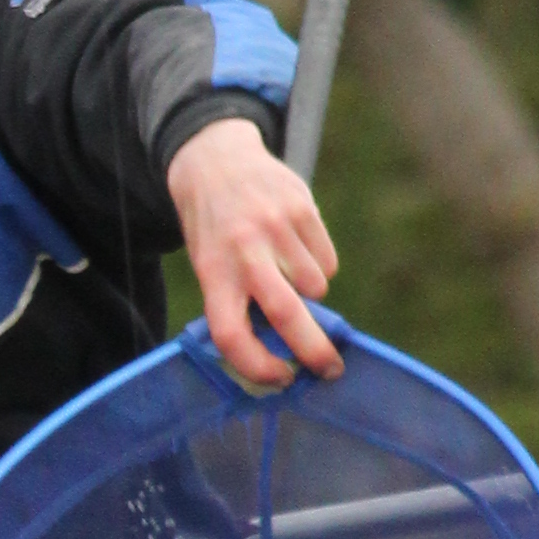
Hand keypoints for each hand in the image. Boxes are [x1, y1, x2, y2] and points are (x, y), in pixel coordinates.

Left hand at [167, 117, 341, 395]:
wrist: (215, 159)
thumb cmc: (214, 230)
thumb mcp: (209, 266)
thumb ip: (238, 302)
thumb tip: (283, 351)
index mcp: (212, 272)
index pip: (230, 333)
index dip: (256, 365)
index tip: (280, 378)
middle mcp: (244, 251)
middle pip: (286, 314)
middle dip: (314, 350)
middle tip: (330, 369)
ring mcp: (276, 228)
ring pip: (315, 287)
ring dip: (310, 293)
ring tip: (286, 269)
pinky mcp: (302, 208)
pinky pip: (327, 262)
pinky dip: (319, 267)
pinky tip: (297, 247)